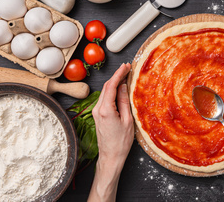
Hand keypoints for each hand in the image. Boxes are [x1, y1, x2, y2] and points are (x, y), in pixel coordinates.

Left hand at [88, 63, 133, 201]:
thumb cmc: (121, 142)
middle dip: (117, 76)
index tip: (126, 66)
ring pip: (105, 92)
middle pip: (107, 87)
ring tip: (125, 76)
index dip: (119, 74)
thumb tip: (123, 86)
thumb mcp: (128, 120)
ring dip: (114, 83)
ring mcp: (96, 112)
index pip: (111, 86)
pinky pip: (105, 99)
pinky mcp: (97, 115)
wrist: (111, 157)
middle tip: (127, 68)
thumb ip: (124, 101)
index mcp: (105, 110)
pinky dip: (112, 91)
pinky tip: (120, 89)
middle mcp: (97, 109)